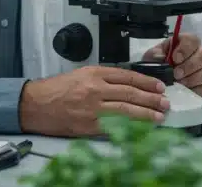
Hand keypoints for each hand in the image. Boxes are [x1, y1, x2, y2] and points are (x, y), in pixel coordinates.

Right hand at [19, 66, 169, 136]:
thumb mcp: (81, 74)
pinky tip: (141, 128)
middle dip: (151, 98)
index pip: (127, 76)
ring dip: (146, 114)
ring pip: (126, 110)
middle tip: (164, 102)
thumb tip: (127, 85)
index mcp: (93, 73)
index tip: (158, 87)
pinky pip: (114, 126)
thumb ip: (102, 78)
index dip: (146, 82)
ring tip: (159, 116)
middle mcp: (95, 89)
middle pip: (130, 93)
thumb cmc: (56, 90)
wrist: (36, 104)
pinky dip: (130, 127)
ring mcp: (92, 108)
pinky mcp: (89, 125)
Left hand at [142, 32, 201, 97]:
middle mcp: (199, 54)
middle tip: (176, 74)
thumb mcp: (151, 57)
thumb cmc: (157, 64)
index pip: (192, 39)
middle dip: (189, 65)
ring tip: (180, 84)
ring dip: (193, 78)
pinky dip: (197, 89)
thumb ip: (154, 54)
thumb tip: (161, 57)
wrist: (158, 82)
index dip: (186, 48)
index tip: (175, 59)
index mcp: (185, 43)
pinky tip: (186, 91)